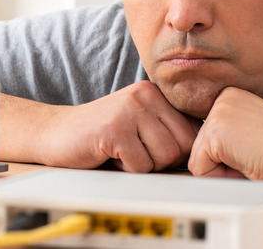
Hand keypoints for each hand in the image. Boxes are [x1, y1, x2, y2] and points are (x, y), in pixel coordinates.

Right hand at [39, 81, 199, 172]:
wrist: (56, 133)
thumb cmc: (101, 134)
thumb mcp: (139, 122)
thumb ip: (168, 128)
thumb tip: (206, 148)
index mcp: (154, 93)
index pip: (192, 131)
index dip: (176, 150)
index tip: (151, 148)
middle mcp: (144, 95)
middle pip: (181, 146)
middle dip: (161, 160)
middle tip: (135, 152)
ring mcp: (128, 110)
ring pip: (164, 157)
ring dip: (143, 165)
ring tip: (122, 152)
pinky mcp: (114, 130)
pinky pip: (141, 166)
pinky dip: (126, 169)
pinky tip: (110, 155)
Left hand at [188, 87, 262, 180]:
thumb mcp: (252, 134)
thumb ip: (229, 135)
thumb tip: (203, 153)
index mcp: (232, 97)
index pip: (208, 137)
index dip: (230, 156)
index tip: (256, 150)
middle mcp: (222, 98)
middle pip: (200, 148)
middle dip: (225, 164)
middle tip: (256, 156)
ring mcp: (218, 112)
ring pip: (198, 159)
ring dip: (225, 171)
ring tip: (253, 159)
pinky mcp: (215, 130)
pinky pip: (199, 169)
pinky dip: (222, 177)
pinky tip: (247, 162)